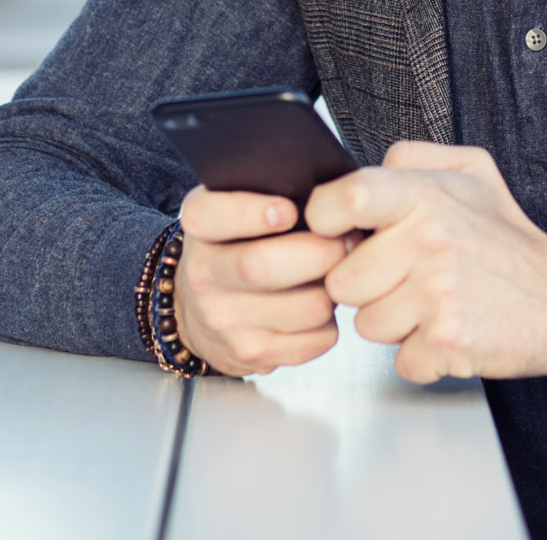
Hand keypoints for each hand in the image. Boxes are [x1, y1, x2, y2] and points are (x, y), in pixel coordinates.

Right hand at [173, 187, 351, 376]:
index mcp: (199, 226)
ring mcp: (224, 320)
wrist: (199, 311)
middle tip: (347, 241)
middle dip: (319, 252)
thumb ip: (270, 192)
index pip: (211, 216)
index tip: (289, 210)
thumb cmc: (236, 246)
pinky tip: (317, 303)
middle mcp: (202, 275)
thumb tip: (331, 192)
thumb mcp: (235, 208)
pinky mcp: (252, 354)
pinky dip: (330, 321)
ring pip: (306, 306)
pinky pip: (317, 337)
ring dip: (334, 289)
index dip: (251, 213)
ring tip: (334, 273)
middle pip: (261, 267)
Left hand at [304, 141, 546, 388]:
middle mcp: (430, 240)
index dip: (327, 222)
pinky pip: (399, 360)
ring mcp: (438, 294)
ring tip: (434, 304)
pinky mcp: (449, 341)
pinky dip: (422, 355)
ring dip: (395, 324)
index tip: (341, 234)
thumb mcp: (469, 170)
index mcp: (427, 194)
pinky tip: (450, 331)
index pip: (344, 199)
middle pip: (343, 280)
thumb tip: (354, 180)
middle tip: (409, 278)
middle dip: (368, 287)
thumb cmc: (509, 240)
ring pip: (366, 325)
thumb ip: (408, 160)